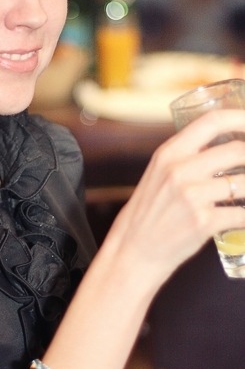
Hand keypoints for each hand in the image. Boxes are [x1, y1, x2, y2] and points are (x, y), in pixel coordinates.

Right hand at [108, 109, 244, 280]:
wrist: (134, 251)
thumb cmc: (149, 213)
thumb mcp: (158, 174)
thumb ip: (185, 157)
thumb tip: (222, 145)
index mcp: (168, 154)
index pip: (212, 121)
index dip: (241, 117)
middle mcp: (180, 171)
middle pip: (237, 150)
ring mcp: (192, 197)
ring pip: (244, 183)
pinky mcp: (204, 223)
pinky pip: (242, 214)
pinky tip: (243, 217)